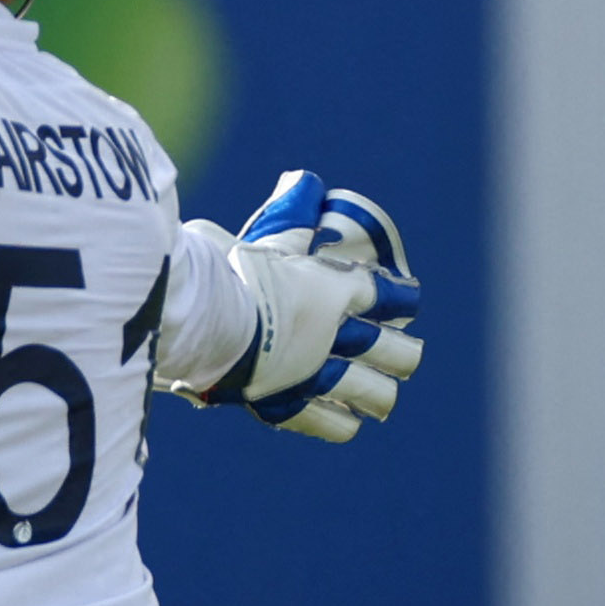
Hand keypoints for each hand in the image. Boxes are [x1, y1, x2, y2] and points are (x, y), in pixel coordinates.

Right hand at [182, 170, 421, 441]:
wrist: (197, 319)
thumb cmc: (223, 271)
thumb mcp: (259, 236)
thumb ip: (286, 216)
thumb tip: (303, 182)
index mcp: (331, 289)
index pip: (385, 295)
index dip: (401, 299)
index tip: (406, 300)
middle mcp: (333, 335)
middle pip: (391, 350)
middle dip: (401, 353)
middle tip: (405, 356)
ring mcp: (314, 373)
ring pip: (369, 390)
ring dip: (380, 392)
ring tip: (384, 397)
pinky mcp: (286, 403)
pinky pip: (326, 422)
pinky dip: (339, 422)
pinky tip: (348, 423)